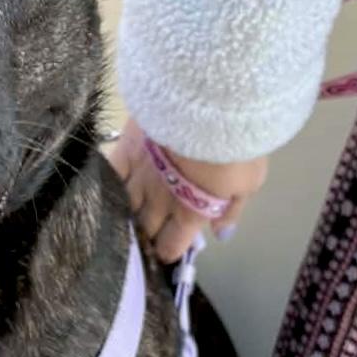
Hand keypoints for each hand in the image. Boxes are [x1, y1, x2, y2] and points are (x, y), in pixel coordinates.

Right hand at [105, 119, 268, 262]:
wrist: (209, 106)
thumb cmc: (236, 147)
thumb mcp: (249, 182)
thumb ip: (231, 211)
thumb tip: (219, 234)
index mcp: (190, 214)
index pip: (171, 246)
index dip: (169, 250)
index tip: (170, 246)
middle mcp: (159, 204)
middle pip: (145, 230)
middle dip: (147, 235)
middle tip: (149, 231)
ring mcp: (138, 179)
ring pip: (124, 209)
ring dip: (126, 215)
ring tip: (127, 215)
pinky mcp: (125, 153)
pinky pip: (110, 177)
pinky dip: (108, 187)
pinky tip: (108, 192)